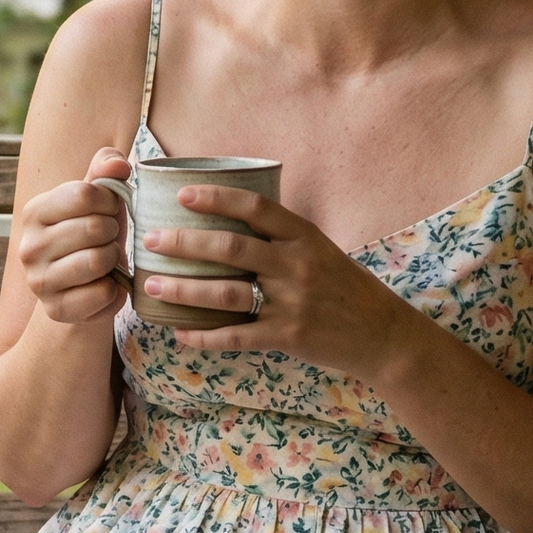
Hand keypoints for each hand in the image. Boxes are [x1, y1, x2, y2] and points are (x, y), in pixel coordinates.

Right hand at [15, 146, 132, 325]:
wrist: (80, 288)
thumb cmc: (92, 235)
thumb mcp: (98, 200)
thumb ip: (105, 172)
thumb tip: (118, 165)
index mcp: (34, 211)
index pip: (85, 194)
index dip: (109, 201)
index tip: (108, 211)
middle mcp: (29, 246)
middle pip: (94, 227)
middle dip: (113, 232)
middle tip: (107, 239)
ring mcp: (39, 281)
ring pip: (98, 260)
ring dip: (113, 259)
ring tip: (106, 260)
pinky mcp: (56, 309)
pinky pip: (103, 293)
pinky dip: (114, 289)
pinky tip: (105, 285)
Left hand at [140, 185, 417, 378]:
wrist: (382, 334)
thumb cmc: (345, 287)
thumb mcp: (320, 250)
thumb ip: (281, 237)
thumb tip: (230, 217)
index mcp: (304, 237)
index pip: (255, 208)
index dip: (217, 198)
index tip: (183, 195)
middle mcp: (297, 266)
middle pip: (230, 248)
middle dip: (184, 243)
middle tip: (150, 240)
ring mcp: (292, 303)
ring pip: (227, 293)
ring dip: (184, 290)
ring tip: (152, 286)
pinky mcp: (289, 336)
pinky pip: (238, 336)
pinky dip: (206, 337)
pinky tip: (181, 334)